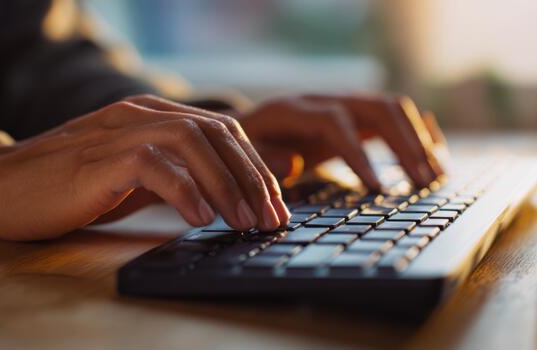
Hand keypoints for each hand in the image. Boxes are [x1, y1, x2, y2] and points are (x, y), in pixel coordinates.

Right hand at [0, 95, 289, 239]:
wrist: (2, 190)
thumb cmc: (73, 188)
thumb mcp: (138, 179)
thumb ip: (181, 176)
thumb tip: (232, 193)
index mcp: (154, 116)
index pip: (223, 130)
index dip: (256, 165)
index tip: (276, 203)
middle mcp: (141, 114)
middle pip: (216, 133)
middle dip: (252, 177)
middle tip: (272, 217)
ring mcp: (118, 132)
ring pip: (191, 142)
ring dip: (226, 183)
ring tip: (245, 221)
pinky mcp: (98, 158)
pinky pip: (153, 165)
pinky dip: (184, 190)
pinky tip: (202, 218)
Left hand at [239, 94, 446, 190]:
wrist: (249, 126)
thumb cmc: (247, 146)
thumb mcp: (242, 155)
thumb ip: (262, 160)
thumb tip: (293, 164)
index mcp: (293, 110)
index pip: (334, 122)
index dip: (357, 153)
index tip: (376, 189)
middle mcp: (324, 100)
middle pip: (376, 108)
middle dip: (403, 144)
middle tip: (423, 182)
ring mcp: (343, 105)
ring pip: (392, 109)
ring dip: (417, 140)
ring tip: (435, 177)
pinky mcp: (355, 116)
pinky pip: (393, 116)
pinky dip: (417, 132)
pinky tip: (435, 154)